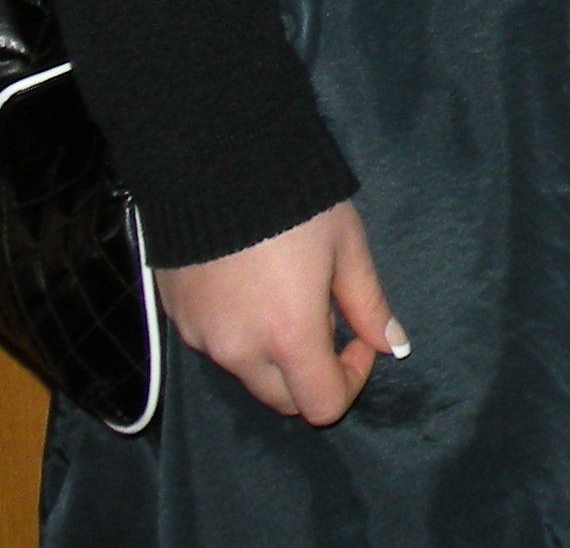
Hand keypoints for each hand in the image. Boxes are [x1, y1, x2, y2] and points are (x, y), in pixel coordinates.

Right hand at [153, 200, 404, 423]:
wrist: (214, 163)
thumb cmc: (295, 202)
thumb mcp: (345, 246)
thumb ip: (368, 303)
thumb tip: (393, 345)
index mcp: (288, 335)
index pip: (321, 404)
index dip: (351, 381)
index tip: (356, 338)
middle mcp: (238, 350)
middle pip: (282, 399)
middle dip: (311, 373)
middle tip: (323, 315)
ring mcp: (201, 338)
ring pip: (246, 373)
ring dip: (273, 353)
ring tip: (286, 292)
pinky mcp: (177, 319)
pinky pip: (215, 345)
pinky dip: (240, 333)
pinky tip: (249, 286)